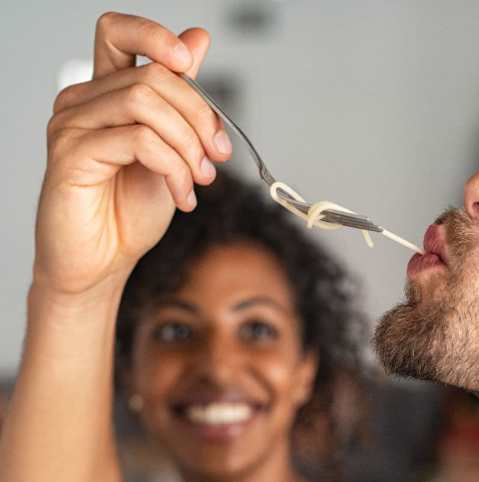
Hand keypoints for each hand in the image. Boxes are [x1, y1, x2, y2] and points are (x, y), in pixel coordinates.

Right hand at [34, 12, 231, 297]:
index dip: (156, 36)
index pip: (119, 32)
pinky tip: (182, 197)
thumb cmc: (128, 213)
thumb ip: (180, 100)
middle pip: (151, 75)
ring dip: (189, 146)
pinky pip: (138, 141)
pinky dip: (173, 168)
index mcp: (105, 95)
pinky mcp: (72, 155)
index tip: (190, 64)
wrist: (102, 263)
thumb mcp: (170, 152)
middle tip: (217, 158)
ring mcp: (72, 126)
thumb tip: (197, 39)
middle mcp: (82, 102)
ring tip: (200, 181)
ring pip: (146, 104)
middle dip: (199, 117)